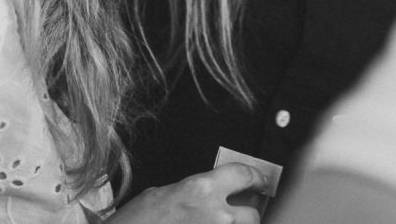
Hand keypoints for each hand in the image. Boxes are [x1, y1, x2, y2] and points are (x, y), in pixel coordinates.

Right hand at [110, 163, 267, 223]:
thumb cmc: (134, 223)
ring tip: (217, 223)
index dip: (257, 177)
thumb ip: (193, 192)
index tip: (261, 181)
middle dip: (248, 214)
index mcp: (201, 190)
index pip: (244, 175)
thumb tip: (212, 195)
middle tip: (240, 213)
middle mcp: (215, 215)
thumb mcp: (161, 194)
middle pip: (253, 214)